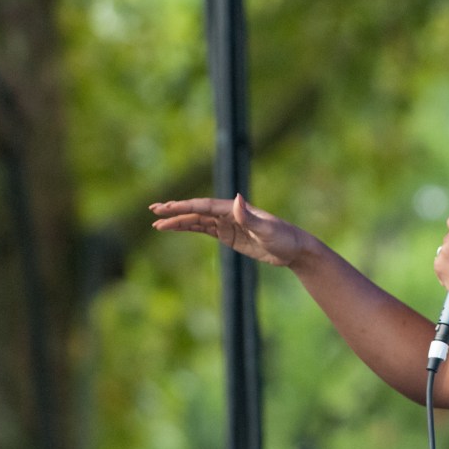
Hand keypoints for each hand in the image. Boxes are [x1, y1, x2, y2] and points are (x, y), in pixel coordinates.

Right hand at [150, 194, 304, 266]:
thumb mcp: (268, 230)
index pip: (204, 206)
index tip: (167, 208)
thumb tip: (235, 199)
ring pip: (197, 220)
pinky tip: (175, 229)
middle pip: (196, 210)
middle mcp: (229, 213)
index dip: (184, 206)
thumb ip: (249, 217)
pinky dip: (189, 228)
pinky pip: (204, 230)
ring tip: (157, 224)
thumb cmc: (284, 238)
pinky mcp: (229, 235)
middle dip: (175, 210)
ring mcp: (227, 224)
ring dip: (178, 221)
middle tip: (154, 209)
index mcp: (235, 209)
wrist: (294, 249)